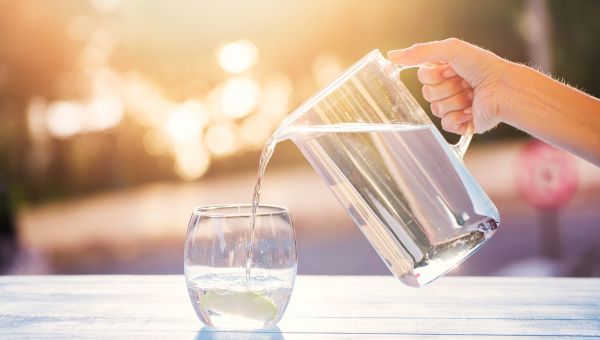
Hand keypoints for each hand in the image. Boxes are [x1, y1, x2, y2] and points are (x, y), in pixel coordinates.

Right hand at [388, 38, 513, 133]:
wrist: (504, 89)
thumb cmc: (482, 66)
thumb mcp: (451, 49)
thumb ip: (420, 52)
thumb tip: (390, 56)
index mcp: (445, 72)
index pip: (422, 76)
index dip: (435, 74)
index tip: (452, 69)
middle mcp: (448, 89)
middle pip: (427, 94)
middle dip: (447, 88)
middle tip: (465, 82)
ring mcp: (454, 108)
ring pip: (436, 110)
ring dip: (455, 101)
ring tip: (472, 96)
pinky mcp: (461, 124)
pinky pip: (445, 125)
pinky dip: (458, 117)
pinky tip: (471, 110)